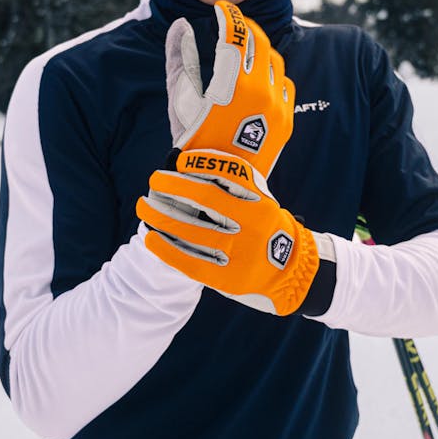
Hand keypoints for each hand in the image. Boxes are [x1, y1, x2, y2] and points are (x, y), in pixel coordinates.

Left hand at [136, 150, 319, 315]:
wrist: (293, 272)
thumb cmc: (268, 229)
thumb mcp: (263, 202)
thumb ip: (237, 188)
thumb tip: (193, 169)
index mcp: (260, 202)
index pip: (227, 174)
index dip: (200, 165)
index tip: (179, 161)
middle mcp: (251, 225)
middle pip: (204, 199)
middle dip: (174, 186)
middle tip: (154, 180)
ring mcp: (238, 252)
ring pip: (191, 230)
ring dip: (162, 216)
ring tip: (143, 207)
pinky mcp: (227, 277)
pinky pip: (189, 260)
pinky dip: (166, 248)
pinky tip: (151, 237)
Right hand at [165, 0, 293, 176]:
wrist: (220, 187)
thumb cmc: (192, 145)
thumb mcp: (181, 102)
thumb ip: (180, 60)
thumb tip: (180, 26)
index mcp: (232, 85)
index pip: (235, 35)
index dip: (228, 15)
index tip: (221, 7)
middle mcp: (261, 92)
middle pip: (260, 43)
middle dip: (246, 28)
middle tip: (234, 21)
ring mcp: (278, 106)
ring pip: (275, 63)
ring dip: (259, 51)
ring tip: (244, 50)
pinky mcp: (286, 121)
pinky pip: (285, 85)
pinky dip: (272, 75)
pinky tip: (260, 78)